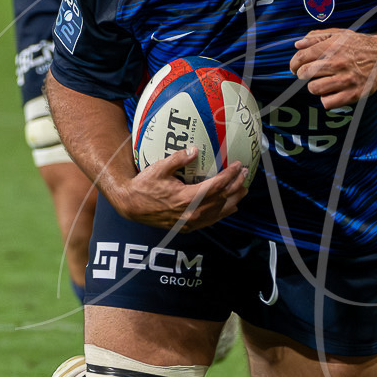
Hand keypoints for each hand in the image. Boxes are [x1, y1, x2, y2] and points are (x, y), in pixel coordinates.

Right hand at [109, 146, 246, 230]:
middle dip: (236, 186)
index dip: (230, 175)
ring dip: (233, 200)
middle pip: (222, 199)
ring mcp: (190, 222)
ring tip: (243, 189)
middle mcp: (191, 212)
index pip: (216, 186)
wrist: (131, 206)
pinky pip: (210, 221)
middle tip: (245, 174)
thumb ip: (178, 159)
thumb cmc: (144, 185)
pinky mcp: (186, 227)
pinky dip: (222, 213)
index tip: (238, 165)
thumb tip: (195, 150)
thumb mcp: (159, 168)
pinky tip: (230, 207)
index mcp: (187, 198)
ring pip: (219, 212)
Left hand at [291, 28, 376, 107]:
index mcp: (332, 47)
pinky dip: (326, 99)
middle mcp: (337, 63)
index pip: (301, 57)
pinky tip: (331, 93)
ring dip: (315, 87)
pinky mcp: (353, 94)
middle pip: (305, 73)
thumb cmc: (360, 45)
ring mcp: (345, 79)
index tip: (295, 68)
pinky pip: (328, 102)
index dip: (294, 64)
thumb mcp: (339, 34)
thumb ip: (317, 37)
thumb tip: (298, 45)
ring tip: (321, 83)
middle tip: (308, 75)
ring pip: (314, 89)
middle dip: (302, 75)